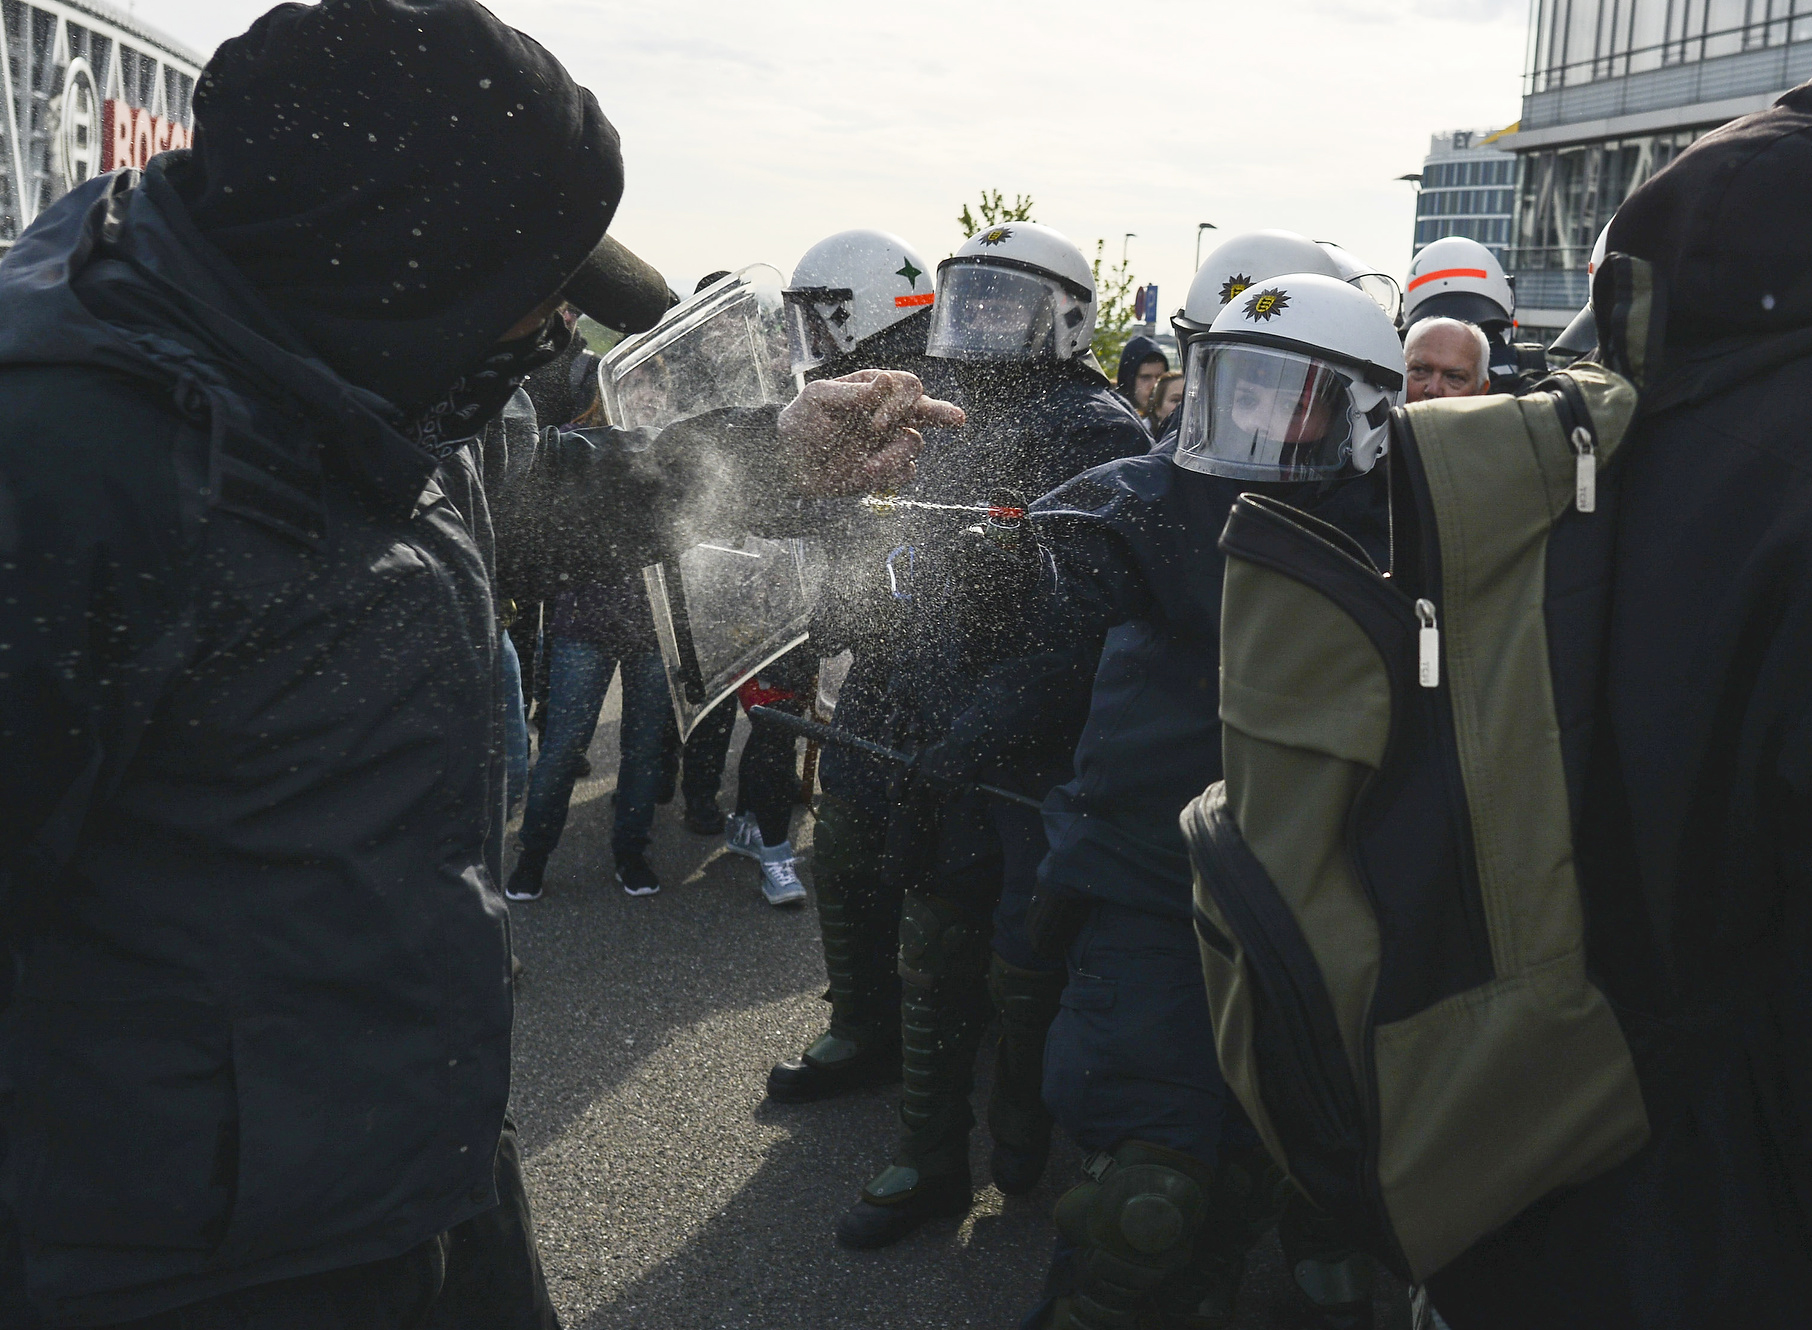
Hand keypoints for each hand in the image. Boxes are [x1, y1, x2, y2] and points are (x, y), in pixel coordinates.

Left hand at [775, 369, 964, 496]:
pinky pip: (906, 472)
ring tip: (866, 466)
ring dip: (893, 457)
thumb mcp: (818, 399)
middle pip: (926, 408)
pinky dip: (891, 474)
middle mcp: (886, 414)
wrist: (789, 467)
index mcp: (872, 391)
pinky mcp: (885, 470)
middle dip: (941, 413)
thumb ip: (853, 392)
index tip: (877, 423)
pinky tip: (869, 473)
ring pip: (915, 444)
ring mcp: (887, 442)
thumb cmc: (800, 425)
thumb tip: (885, 380)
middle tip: (956, 419)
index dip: (899, 403)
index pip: (906, 386)